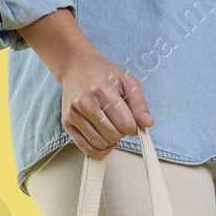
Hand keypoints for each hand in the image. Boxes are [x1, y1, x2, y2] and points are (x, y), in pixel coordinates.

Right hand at [19, 9, 153, 157]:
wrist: (76, 66)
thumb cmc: (104, 73)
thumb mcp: (127, 81)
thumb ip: (139, 103)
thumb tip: (148, 123)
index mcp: (102, 91)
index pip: (126, 124)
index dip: (133, 126)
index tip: (132, 120)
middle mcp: (85, 103)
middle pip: (113, 135)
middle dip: (121, 132)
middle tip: (120, 121)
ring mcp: (73, 114)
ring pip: (100, 143)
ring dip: (111, 141)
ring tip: (111, 127)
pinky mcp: (67, 123)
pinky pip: (85, 147)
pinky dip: (99, 150)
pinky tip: (105, 142)